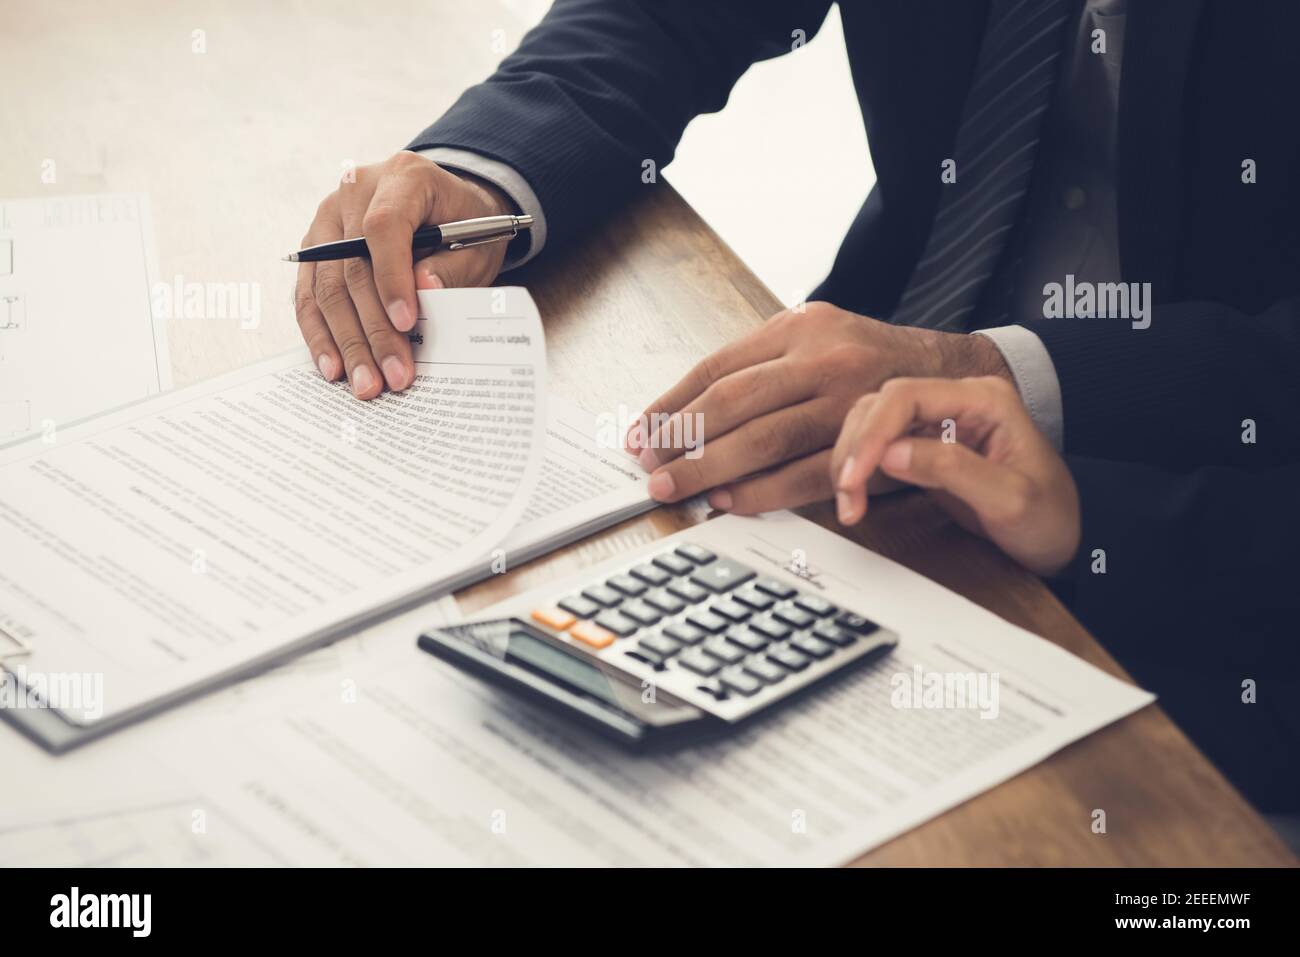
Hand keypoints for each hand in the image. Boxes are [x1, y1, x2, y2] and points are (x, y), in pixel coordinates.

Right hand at [294, 151, 512, 398]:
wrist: (447, 205)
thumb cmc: (466, 224)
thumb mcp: (478, 241)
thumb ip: (454, 265)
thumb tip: (424, 291)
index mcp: (402, 176)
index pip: (384, 227)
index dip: (391, 278)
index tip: (407, 323)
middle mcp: (354, 191)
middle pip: (352, 266)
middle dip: (372, 329)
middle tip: (392, 375)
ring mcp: (328, 219)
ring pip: (325, 287)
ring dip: (345, 342)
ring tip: (365, 383)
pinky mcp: (315, 248)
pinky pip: (308, 295)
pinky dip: (321, 334)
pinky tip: (334, 367)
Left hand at [626, 301, 1012, 513]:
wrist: (948, 370)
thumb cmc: (866, 360)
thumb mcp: (815, 338)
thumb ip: (759, 365)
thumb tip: (682, 411)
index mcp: (800, 327)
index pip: (718, 368)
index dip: (672, 405)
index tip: (640, 434)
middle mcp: (823, 358)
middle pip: (733, 403)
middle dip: (681, 441)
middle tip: (648, 470)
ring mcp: (849, 401)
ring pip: (764, 440)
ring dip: (710, 470)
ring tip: (675, 488)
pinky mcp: (868, 444)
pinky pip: (803, 475)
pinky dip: (761, 492)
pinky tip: (729, 501)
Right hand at [831, 376, 1080, 576]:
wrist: (1067, 539)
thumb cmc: (1051, 517)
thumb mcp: (1010, 499)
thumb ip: (952, 470)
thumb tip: (890, 454)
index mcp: (983, 399)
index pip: (907, 396)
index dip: (872, 433)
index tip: (854, 475)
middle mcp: (957, 401)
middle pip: (881, 405)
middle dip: (855, 448)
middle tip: (847, 495)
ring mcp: (940, 422)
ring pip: (872, 422)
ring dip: (851, 458)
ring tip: (849, 502)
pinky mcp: (926, 446)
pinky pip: (878, 444)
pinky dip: (859, 468)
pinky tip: (855, 493)